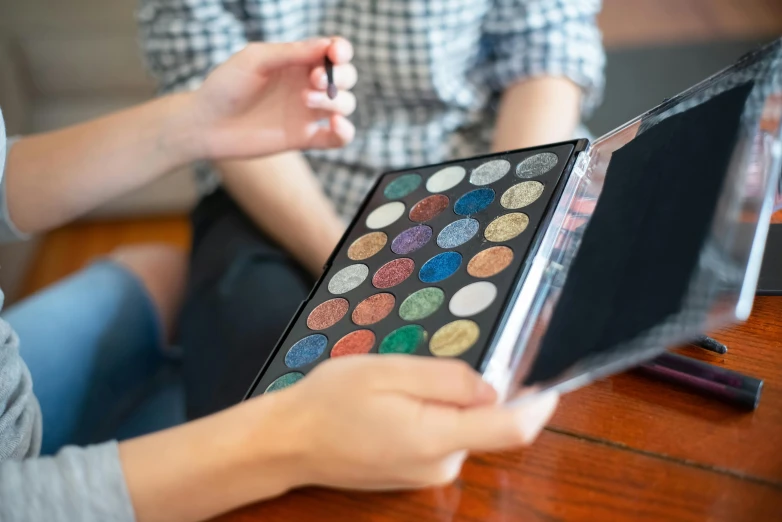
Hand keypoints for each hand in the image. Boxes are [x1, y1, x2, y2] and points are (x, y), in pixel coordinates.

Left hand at [186, 37, 357, 159]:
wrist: (206, 125)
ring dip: (335, 101)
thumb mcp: (255, 60)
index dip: (341, 50)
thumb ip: (290, 52)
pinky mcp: (305, 138)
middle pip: (346, 78)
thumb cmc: (226, 86)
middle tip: (314, 80)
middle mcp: (307, 86)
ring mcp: (307, 113)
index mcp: (297, 62)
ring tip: (305, 100)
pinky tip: (334, 124)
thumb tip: (326, 46)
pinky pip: (337, 138)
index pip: (333, 52)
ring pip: (345, 105)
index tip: (335, 54)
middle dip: (340, 76)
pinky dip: (345, 132)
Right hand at [263, 355, 558, 490]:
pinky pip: (443, 437)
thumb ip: (447, 379)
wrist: (289, 442)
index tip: (554, 381)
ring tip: (398, 386)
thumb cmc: (331, 401)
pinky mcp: (417, 473)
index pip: (512, 429)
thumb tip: (492, 390)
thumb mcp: (388, 371)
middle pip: (486, 422)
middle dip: (475, 390)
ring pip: (463, 427)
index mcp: (436, 438)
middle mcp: (441, 465)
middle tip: (423, 367)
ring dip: (448, 401)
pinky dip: (434, 415)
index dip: (540, 405)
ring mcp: (428, 474)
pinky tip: (393, 404)